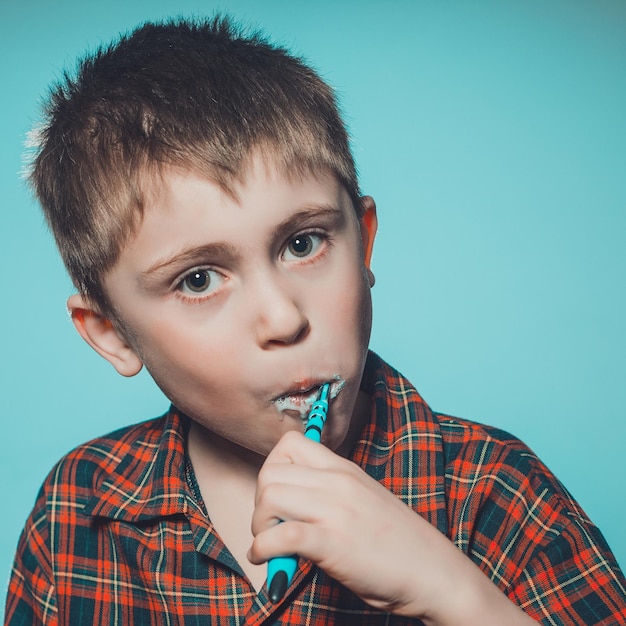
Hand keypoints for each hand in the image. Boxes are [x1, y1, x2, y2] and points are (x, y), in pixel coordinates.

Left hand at [249, 431, 535, 623]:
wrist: (435, 572)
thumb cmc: (399, 542)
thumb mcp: (364, 500)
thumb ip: (331, 493)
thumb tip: (292, 503)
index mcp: (345, 469)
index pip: (289, 443)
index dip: (271, 468)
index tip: (276, 495)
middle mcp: (338, 483)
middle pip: (270, 470)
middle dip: (258, 500)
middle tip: (268, 524)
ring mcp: (336, 510)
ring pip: (269, 496)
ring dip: (258, 524)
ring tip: (269, 543)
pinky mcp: (333, 544)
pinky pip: (280, 535)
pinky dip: (262, 548)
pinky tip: (266, 560)